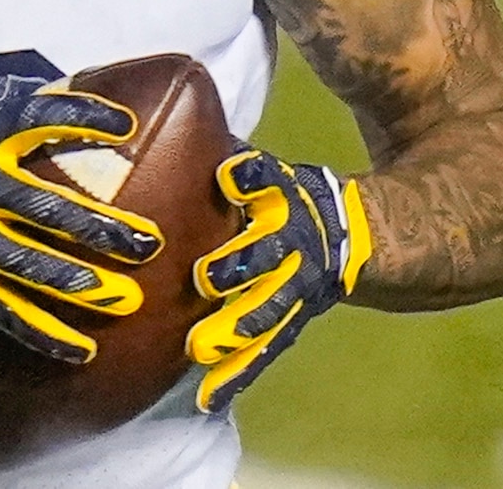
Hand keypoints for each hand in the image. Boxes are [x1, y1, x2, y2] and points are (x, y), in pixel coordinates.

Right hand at [0, 76, 164, 361]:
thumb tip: (54, 106)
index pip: (37, 121)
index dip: (82, 119)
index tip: (125, 125)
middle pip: (50, 206)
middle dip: (101, 226)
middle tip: (149, 241)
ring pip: (33, 264)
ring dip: (81, 282)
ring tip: (126, 298)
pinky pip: (5, 311)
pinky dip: (43, 333)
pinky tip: (81, 351)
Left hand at [187, 147, 370, 413]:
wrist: (350, 234)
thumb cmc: (274, 194)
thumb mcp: (260, 165)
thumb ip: (216, 147)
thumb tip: (151, 104)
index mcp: (281, 196)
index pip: (268, 180)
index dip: (252, 177)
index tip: (232, 176)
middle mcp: (290, 241)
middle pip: (266, 253)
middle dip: (238, 265)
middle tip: (206, 279)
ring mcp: (293, 287)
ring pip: (267, 310)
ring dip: (235, 327)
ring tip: (201, 348)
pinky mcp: (290, 322)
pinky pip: (263, 352)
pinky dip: (237, 374)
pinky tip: (208, 398)